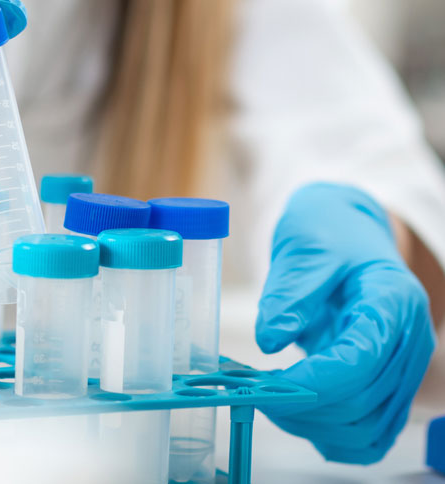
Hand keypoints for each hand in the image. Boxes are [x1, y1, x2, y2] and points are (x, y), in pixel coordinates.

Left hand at [255, 182, 435, 463]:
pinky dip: (332, 434)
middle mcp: (408, 340)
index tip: (267, 387)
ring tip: (269, 402)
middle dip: (305, 407)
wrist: (345, 228)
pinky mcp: (387, 384)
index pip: (362, 360)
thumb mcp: (304, 247)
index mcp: (394, 300)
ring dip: (315, 426)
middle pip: (365, 401)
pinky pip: (369, 430)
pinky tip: (294, 415)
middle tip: (255, 394)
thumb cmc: (327, 232)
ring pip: (368, 428)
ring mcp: (402, 367)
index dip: (315, 382)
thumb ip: (289, 293)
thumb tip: (268, 340)